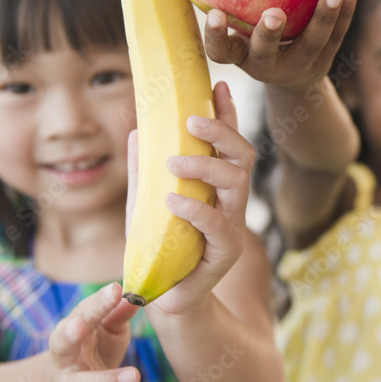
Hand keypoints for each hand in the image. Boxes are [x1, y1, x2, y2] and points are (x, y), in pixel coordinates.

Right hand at [48, 282, 141, 381]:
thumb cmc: (95, 346)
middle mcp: (63, 358)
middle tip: (83, 325)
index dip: (96, 304)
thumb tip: (134, 296)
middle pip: (60, 345)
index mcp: (71, 330)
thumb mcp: (108, 328)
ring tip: (135, 376)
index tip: (115, 291)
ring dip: (105, 381)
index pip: (81, 314)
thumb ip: (118, 313)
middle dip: (69, 334)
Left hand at [129, 80, 254, 316]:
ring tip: (172, 162)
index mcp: (216, 186)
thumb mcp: (144, 202)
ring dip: (206, 167)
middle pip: (243, 157)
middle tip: (191, 120)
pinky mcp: (225, 253)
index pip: (228, 143)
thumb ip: (143, 169)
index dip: (227, 114)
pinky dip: (196, 209)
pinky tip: (173, 200)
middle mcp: (231, 202)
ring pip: (237, 184)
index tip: (217, 85)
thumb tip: (137, 128)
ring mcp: (232, 227)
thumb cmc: (157, 247)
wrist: (161, 296)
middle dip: (223, 132)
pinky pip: (219, 225)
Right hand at [203, 0, 357, 90]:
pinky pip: (336, 36)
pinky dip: (345, 13)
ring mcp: (298, 64)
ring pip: (312, 43)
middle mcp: (267, 64)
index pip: (222, 50)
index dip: (217, 36)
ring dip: (323, 17)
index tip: (215, 15)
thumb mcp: (239, 27)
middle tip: (274, 15)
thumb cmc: (255, 38)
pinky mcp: (324, 59)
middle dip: (269, 34)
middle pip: (266, 52)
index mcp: (241, 55)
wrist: (293, 79)